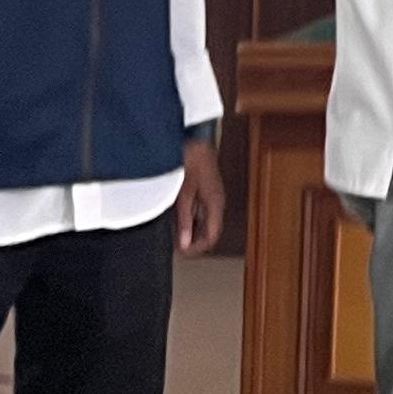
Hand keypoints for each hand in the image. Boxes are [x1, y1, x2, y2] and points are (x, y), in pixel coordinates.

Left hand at [176, 136, 225, 252]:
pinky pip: (202, 213)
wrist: (196, 141)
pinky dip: (191, 219)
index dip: (197, 248)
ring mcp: (213, 197)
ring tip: (175, 232)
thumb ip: (184, 220)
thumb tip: (185, 243)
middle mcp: (217, 203)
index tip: (182, 252)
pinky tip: (178, 218)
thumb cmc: (192, 164)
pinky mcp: (207, 192)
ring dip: (192, 230)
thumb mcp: (183, 195)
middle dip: (194, 240)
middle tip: (177, 244)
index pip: (212, 237)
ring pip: (205, 223)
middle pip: (210, 232)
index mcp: (215, 205)